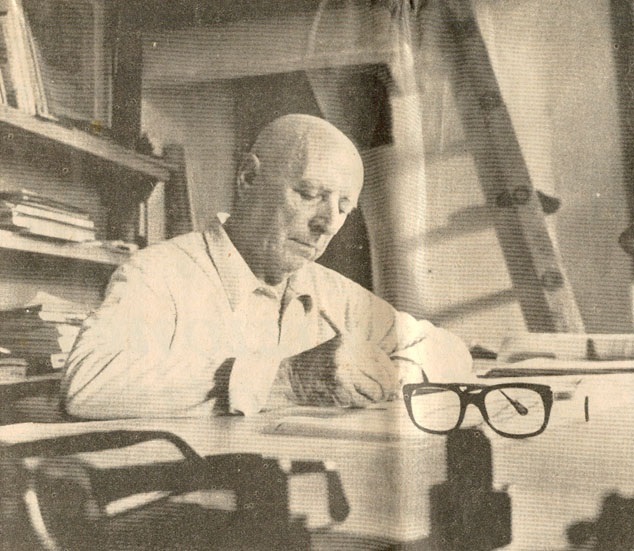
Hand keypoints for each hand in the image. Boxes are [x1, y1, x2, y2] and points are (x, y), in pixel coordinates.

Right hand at [281, 333, 397, 407]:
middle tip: (385, 395)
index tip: (393, 384)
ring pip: (372, 394)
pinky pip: (358, 402)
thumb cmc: (325, 361)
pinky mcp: (336, 390)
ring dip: (372, 398)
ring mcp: (342, 374)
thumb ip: (370, 361)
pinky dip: (358, 402)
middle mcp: (348, 357)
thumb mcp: (346, 350)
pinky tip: (349, 396)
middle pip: (382, 381)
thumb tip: (397, 383)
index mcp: (352, 342)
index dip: (392, 377)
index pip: (384, 364)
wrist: (294, 372)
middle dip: (386, 391)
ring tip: (365, 394)